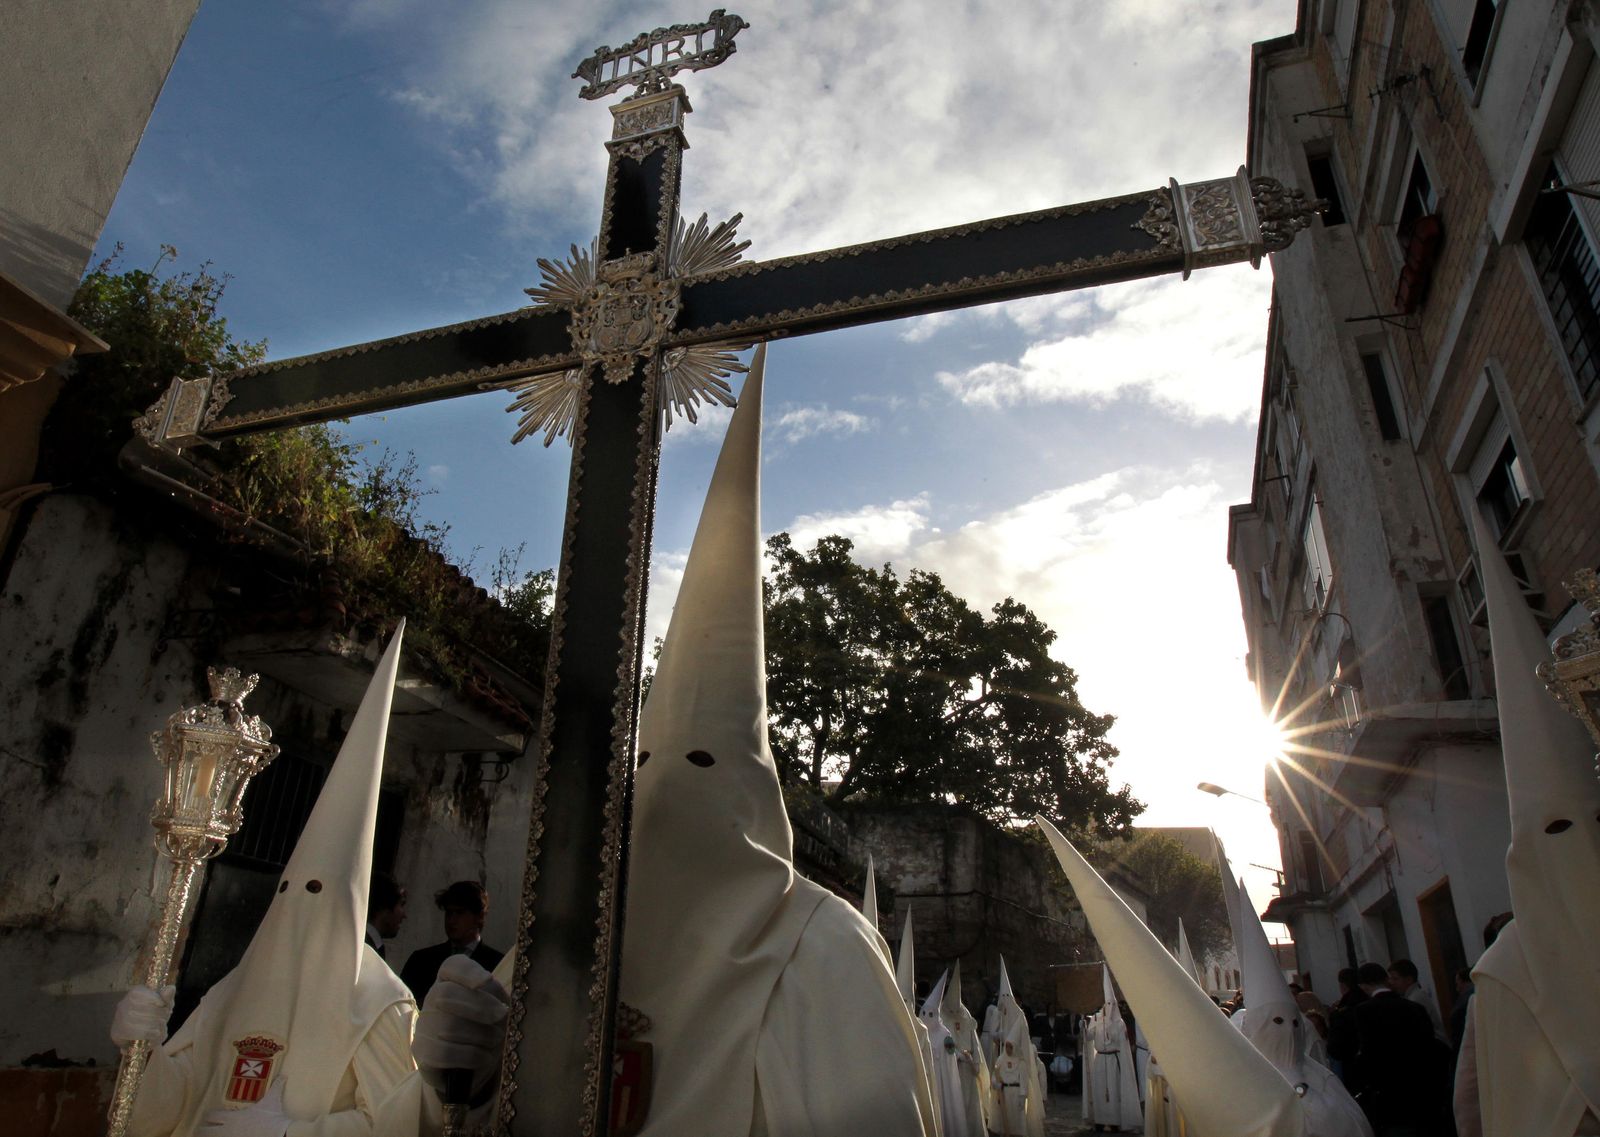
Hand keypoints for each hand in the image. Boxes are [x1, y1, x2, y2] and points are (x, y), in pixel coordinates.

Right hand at [110, 985, 174, 1046]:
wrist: (146, 1037)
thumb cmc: (156, 1016)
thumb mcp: (165, 1005)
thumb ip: (167, 997)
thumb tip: (171, 988)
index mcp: (135, 993)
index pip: (139, 993)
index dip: (153, 998)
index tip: (163, 1005)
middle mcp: (123, 1004)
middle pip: (138, 1007)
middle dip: (157, 1013)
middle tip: (164, 1018)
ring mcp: (118, 1018)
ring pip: (135, 1019)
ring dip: (153, 1024)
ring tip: (160, 1026)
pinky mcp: (116, 1032)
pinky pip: (130, 1032)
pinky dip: (146, 1033)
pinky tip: (154, 1034)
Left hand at [199, 1078, 288, 1136]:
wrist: (278, 1133)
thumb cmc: (272, 1117)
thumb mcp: (273, 1100)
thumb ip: (276, 1086)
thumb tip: (283, 1075)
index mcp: (232, 1117)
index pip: (211, 1116)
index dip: (209, 1117)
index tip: (209, 1117)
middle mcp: (227, 1130)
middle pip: (204, 1131)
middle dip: (202, 1130)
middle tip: (202, 1130)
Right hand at [414, 955, 508, 1094]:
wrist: (465, 1065)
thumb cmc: (484, 1028)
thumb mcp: (494, 1008)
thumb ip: (495, 1000)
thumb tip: (499, 1009)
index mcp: (451, 980)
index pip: (452, 966)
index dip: (468, 972)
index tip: (486, 981)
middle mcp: (433, 998)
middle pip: (447, 993)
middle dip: (479, 1005)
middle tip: (502, 1016)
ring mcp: (424, 1024)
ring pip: (448, 1025)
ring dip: (480, 1034)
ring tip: (497, 1039)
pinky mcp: (421, 1050)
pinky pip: (445, 1052)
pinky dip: (471, 1055)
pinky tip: (485, 1057)